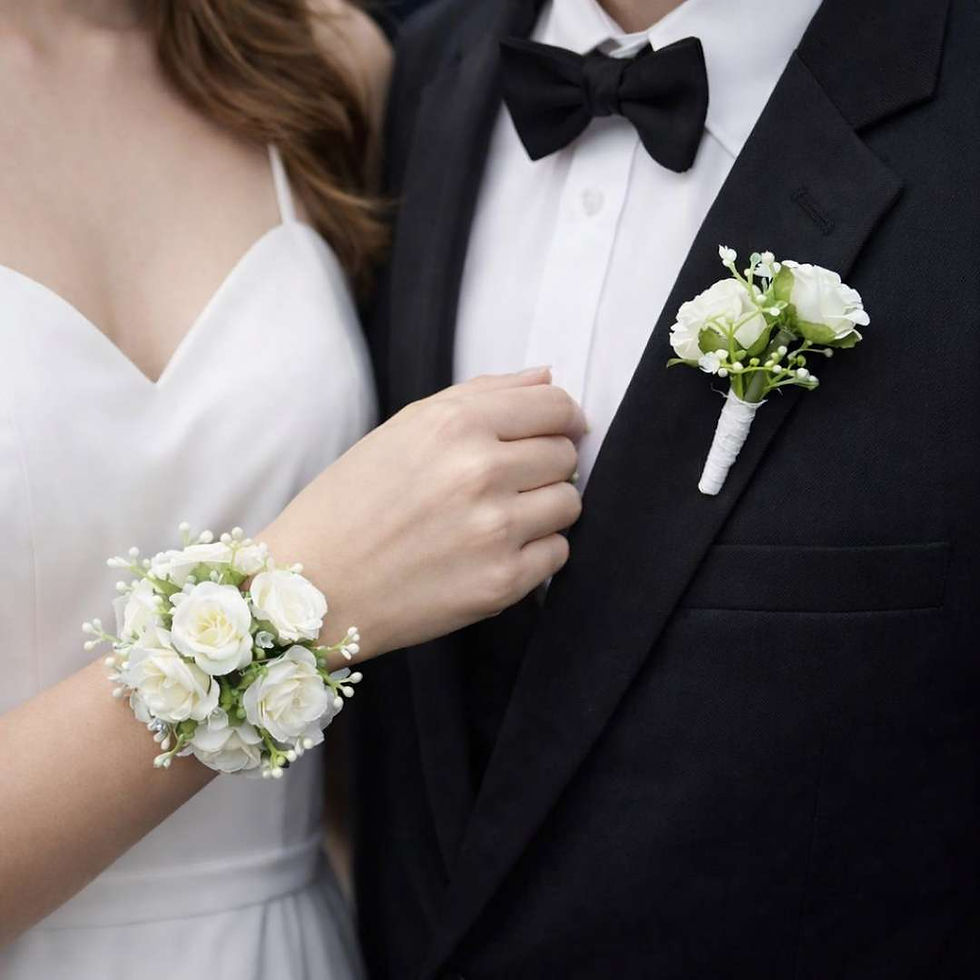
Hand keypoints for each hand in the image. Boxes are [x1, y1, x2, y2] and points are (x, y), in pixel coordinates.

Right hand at [261, 368, 584, 660]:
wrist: (311, 589)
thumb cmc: (349, 504)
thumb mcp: (404, 428)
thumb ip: (481, 395)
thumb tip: (546, 377)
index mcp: (455, 424)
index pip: (554, 405)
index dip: (564, 416)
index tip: (562, 428)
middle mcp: (481, 471)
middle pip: (565, 454)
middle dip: (546, 464)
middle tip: (506, 482)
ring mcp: (495, 530)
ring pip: (569, 504)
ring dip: (544, 508)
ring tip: (497, 518)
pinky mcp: (501, 582)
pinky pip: (557, 554)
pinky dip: (535, 552)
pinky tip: (492, 552)